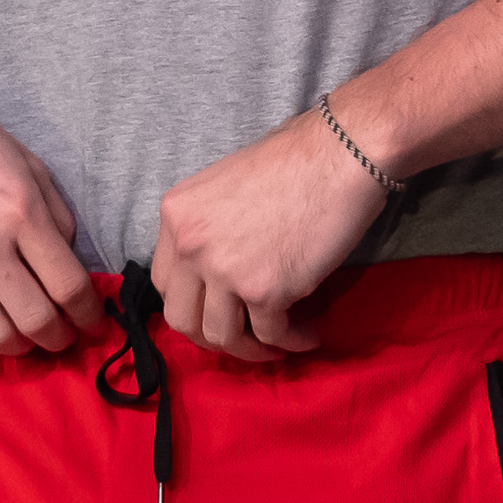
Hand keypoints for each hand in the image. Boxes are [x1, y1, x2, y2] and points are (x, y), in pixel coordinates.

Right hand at [0, 76, 104, 355]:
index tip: (93, 322)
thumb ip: (54, 215)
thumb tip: (69, 262)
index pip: (69, 285)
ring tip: (23, 336)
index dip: (89, 315)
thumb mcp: (25, 162)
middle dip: (60, 338)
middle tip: (63, 336)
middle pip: (37, 321)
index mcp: (21, 211)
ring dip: (18, 346)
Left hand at [150, 108, 387, 357]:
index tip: (217, 310)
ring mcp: (224, 270)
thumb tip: (212, 276)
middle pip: (182, 319)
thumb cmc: (293, 163)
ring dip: (251, 348)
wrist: (339, 154)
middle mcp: (190, 244)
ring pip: (222, 336)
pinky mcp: (264, 290)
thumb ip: (207, 229)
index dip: (191, 304)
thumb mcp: (223, 188)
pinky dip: (292, 341)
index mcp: (176, 215)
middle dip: (213, 337)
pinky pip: (271, 335)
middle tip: (243, 338)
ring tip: (279, 343)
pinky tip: (309, 335)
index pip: (164, 283)